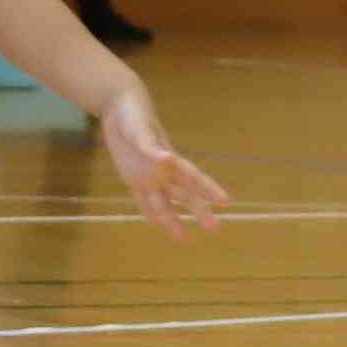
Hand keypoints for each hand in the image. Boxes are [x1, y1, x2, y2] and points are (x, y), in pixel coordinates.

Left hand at [97, 89, 230, 240]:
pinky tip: (156, 222)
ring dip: (173, 219)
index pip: (193, 176)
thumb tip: (167, 158)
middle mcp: (162, 170)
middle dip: (199, 210)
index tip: (226, 201)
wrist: (120, 108)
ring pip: (164, 202)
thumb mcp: (139, 129)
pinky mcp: (133, 178)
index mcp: (168, 158)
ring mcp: (148, 175)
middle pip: (184, 193)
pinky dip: (150, 211)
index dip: (209, 188)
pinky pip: (143, 199)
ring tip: (183, 238)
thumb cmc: (133, 114)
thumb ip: (151, 146)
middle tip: (215, 227)